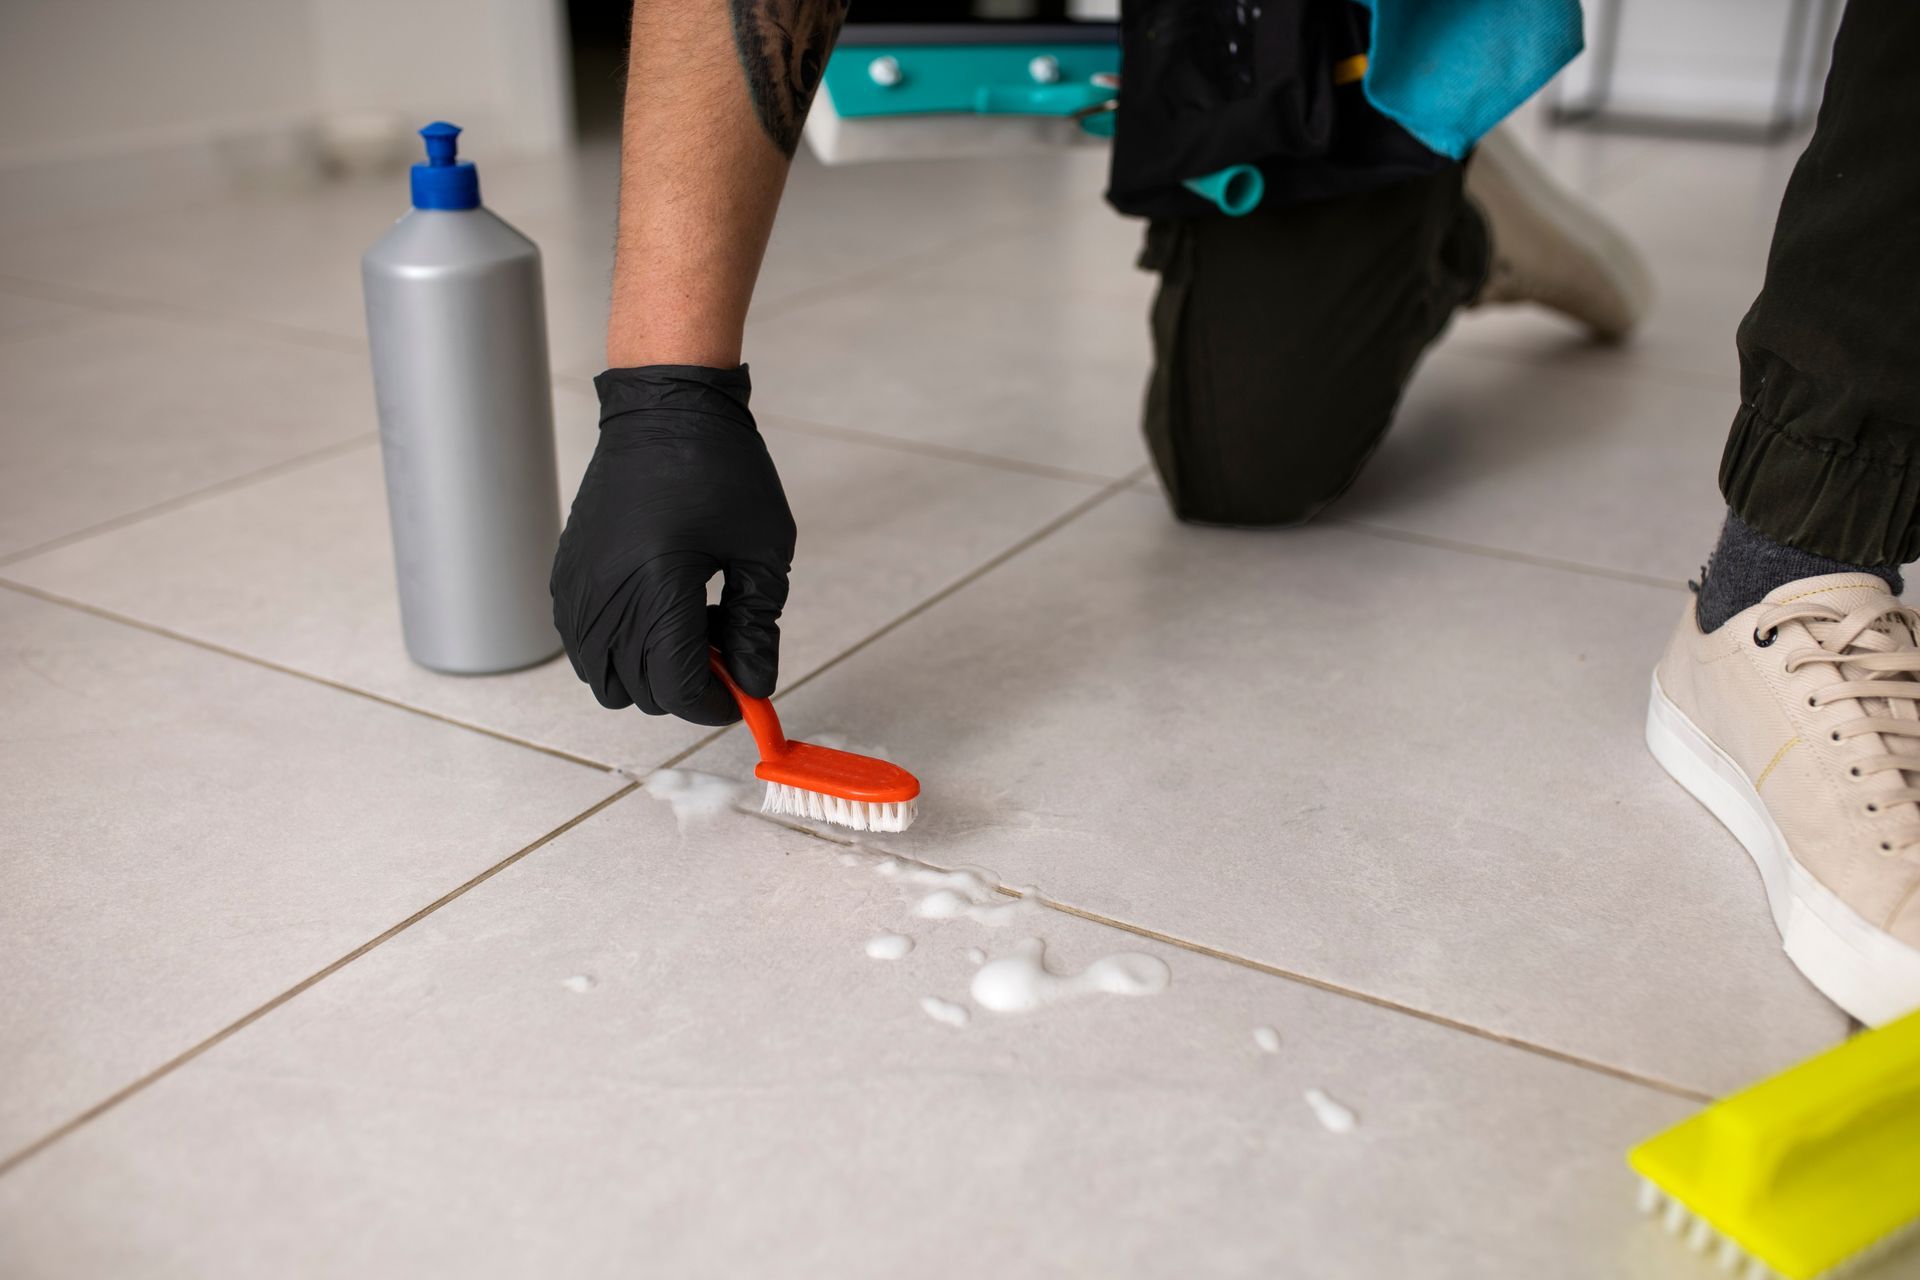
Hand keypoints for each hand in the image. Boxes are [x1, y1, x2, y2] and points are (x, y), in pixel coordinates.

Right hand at [551, 364, 795, 724]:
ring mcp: (577, 589)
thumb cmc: (722, 470)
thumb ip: (759, 628)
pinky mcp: (565, 576)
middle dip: (689, 687)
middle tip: (727, 645)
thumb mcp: (764, 551)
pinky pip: (584, 647)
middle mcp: (605, 596)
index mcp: (657, 588)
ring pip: (605, 679)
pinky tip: (659, 610)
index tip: (745, 694)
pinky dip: (621, 649)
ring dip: (651, 674)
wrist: (664, 410)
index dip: (716, 705)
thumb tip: (755, 685)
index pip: (676, 689)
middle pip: (641, 693)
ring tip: (691, 626)